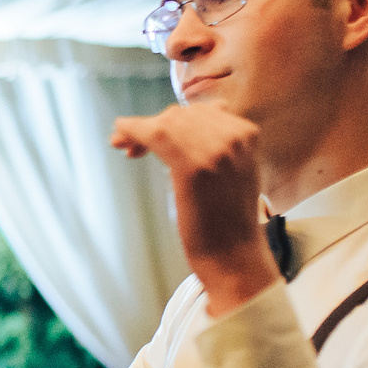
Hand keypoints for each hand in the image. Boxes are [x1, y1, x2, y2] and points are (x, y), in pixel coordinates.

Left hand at [108, 104, 276, 315]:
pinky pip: (156, 135)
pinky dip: (133, 133)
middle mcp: (234, 135)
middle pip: (181, 115)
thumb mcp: (232, 171)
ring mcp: (216, 148)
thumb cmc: (228, 221)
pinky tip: (119, 140)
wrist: (235, 256)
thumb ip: (216, 146)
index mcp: (247, 133)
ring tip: (123, 146)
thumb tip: (183, 126)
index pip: (202, 111)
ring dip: (139, 131)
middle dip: (153, 125)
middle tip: (128, 144)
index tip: (152, 133)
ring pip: (167, 123)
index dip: (172, 120)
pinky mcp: (193, 165)